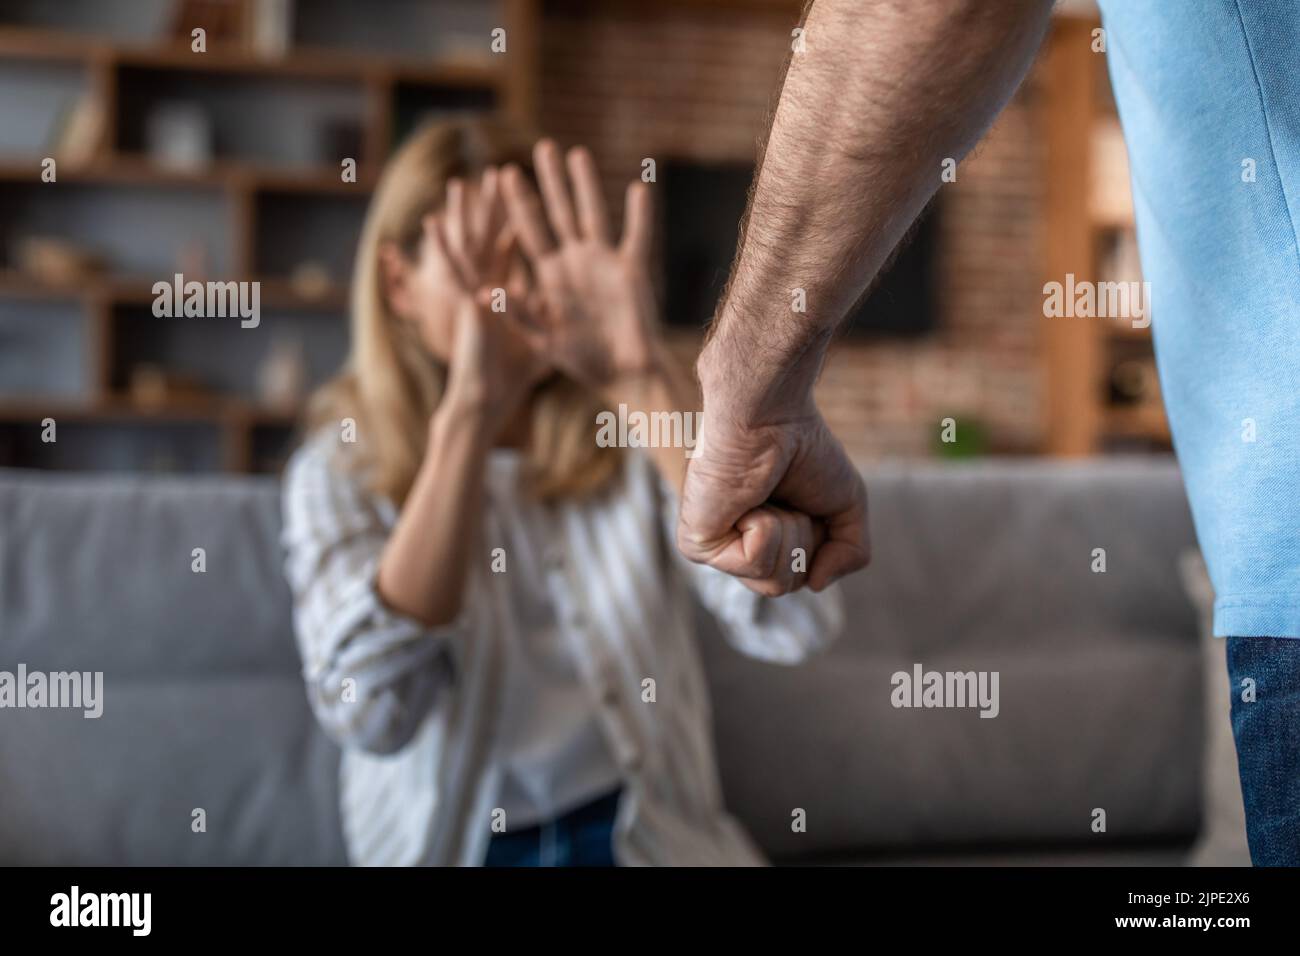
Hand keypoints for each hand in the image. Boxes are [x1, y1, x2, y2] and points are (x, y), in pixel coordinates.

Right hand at [427, 169, 546, 427]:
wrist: (489, 398)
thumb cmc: (513, 376)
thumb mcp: (545, 339)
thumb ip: (556, 319)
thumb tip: (579, 310)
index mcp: (515, 291)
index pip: (521, 247)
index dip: (524, 220)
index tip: (529, 194)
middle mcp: (494, 286)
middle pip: (496, 235)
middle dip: (498, 205)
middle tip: (500, 173)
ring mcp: (477, 293)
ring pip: (471, 245)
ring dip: (467, 216)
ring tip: (461, 184)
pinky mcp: (466, 304)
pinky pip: (455, 270)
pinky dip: (444, 246)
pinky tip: (434, 222)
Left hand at [500, 140, 662, 397]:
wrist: (623, 375)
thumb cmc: (582, 360)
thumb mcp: (543, 336)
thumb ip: (517, 312)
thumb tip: (482, 292)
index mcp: (551, 275)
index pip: (530, 231)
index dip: (517, 203)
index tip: (503, 173)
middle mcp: (576, 262)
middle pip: (560, 213)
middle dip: (550, 181)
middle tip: (542, 146)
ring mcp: (604, 263)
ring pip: (594, 214)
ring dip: (586, 185)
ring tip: (578, 153)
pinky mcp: (632, 272)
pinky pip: (637, 236)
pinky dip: (639, 214)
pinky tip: (639, 187)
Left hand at [678, 349, 869, 594]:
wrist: (768, 414)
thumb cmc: (801, 447)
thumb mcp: (847, 507)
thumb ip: (850, 554)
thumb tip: (815, 585)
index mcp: (760, 543)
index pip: (798, 579)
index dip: (817, 540)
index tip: (802, 497)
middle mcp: (731, 548)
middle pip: (786, 586)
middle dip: (802, 540)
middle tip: (784, 496)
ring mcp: (712, 549)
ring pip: (773, 582)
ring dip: (787, 531)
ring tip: (764, 495)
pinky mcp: (696, 545)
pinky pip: (754, 563)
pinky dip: (765, 528)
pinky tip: (747, 499)